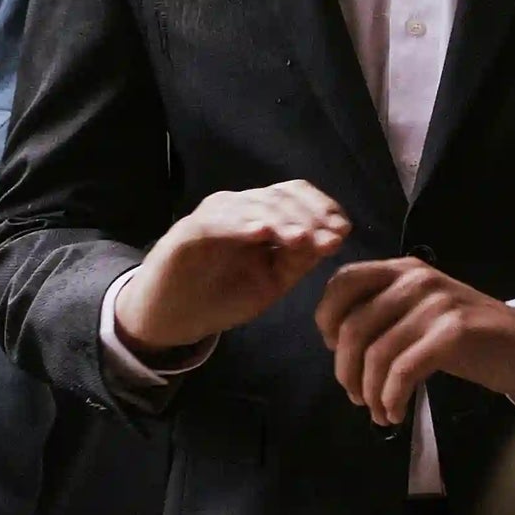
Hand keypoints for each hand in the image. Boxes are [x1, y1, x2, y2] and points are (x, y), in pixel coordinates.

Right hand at [114, 182, 352, 355]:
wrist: (171, 318)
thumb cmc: (223, 296)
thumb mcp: (271, 281)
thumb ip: (299, 260)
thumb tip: (334, 237)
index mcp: (263, 216)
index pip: (298, 196)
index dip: (323, 208)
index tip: (343, 231)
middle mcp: (241, 207)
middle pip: (282, 197)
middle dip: (310, 217)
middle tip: (329, 239)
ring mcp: (215, 216)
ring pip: (254, 205)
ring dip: (283, 220)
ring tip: (303, 238)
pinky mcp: (189, 231)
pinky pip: (218, 221)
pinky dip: (241, 224)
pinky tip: (262, 233)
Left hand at [315, 259, 514, 426]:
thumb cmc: (464, 334)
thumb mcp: (419, 311)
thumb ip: (382, 313)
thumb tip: (334, 342)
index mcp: (403, 269)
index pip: (343, 281)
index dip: (326, 319)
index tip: (333, 349)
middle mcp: (417, 278)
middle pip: (353, 327)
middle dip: (346, 372)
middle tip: (357, 397)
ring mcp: (437, 303)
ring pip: (377, 354)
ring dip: (370, 393)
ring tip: (378, 411)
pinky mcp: (454, 332)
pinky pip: (403, 370)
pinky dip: (391, 399)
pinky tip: (395, 413)